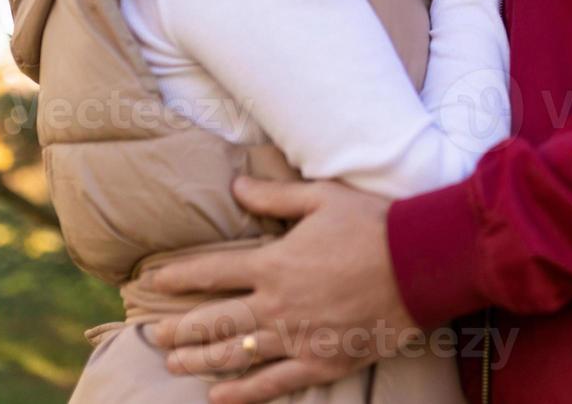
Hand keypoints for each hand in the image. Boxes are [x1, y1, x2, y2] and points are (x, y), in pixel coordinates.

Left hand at [145, 177, 417, 403]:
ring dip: (199, 360)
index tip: (152, 281)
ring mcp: (297, 337)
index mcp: (274, 263)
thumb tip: (236, 188)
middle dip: (179, 328)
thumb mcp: (323, 198)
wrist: (419, 265)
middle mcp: (277, 304)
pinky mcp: (320, 361)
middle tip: (154, 334)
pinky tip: (218, 396)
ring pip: (235, 354)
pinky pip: (272, 383)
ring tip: (175, 364)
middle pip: (214, 320)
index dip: (178, 276)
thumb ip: (275, 196)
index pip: (212, 271)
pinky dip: (242, 392)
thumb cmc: (373, 225)